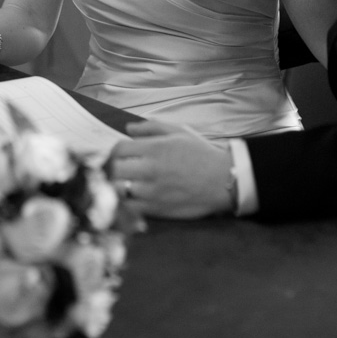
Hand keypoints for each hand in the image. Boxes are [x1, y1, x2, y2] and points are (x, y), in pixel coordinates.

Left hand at [110, 120, 233, 218]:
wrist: (222, 180)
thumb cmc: (201, 152)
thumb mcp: (179, 131)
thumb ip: (151, 127)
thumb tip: (128, 128)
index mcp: (154, 148)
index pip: (119, 149)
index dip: (116, 151)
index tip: (120, 154)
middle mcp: (150, 170)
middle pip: (115, 170)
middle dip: (114, 168)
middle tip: (120, 169)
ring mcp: (152, 192)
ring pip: (119, 190)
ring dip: (118, 186)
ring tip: (125, 184)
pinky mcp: (157, 210)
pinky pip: (130, 208)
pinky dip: (127, 203)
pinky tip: (133, 198)